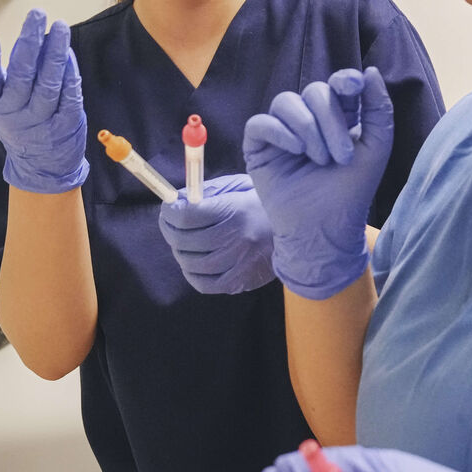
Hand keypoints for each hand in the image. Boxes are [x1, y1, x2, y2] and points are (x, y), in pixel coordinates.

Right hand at [0, 9, 89, 193]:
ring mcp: (42, 121)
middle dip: (29, 43)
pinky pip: (68, 95)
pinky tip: (69, 53)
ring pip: (48, 84)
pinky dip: (70, 73)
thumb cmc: (17, 122)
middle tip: (36, 14)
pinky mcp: (65, 124)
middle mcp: (16, 113)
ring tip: (59, 27)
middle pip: (23, 76)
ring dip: (55, 53)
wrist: (41, 166)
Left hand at [158, 174, 276, 294]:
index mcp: (235, 210)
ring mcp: (240, 262)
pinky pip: (205, 284)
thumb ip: (209, 192)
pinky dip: (192, 274)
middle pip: (184, 241)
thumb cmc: (264, 203)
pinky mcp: (243, 281)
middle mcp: (237, 238)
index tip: (168, 208)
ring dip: (180, 252)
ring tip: (183, 244)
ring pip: (191, 264)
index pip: (187, 215)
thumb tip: (177, 200)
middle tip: (169, 224)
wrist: (303, 228)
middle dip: (169, 230)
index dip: (169, 212)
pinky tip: (195, 264)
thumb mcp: (240, 186)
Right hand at [242, 67, 392, 298]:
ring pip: (286, 101)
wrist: (326, 228)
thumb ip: (378, 109)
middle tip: (341, 156)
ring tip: (319, 159)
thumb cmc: (352, 191)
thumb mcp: (376, 148)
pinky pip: (260, 122)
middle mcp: (308, 119)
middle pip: (315, 92)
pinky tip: (295, 151)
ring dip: (307, 127)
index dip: (345, 80)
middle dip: (331, 120)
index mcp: (338, 116)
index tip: (353, 87)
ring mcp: (282, 131)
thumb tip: (369, 71)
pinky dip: (279, 131)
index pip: (338, 84)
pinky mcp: (259, 147)